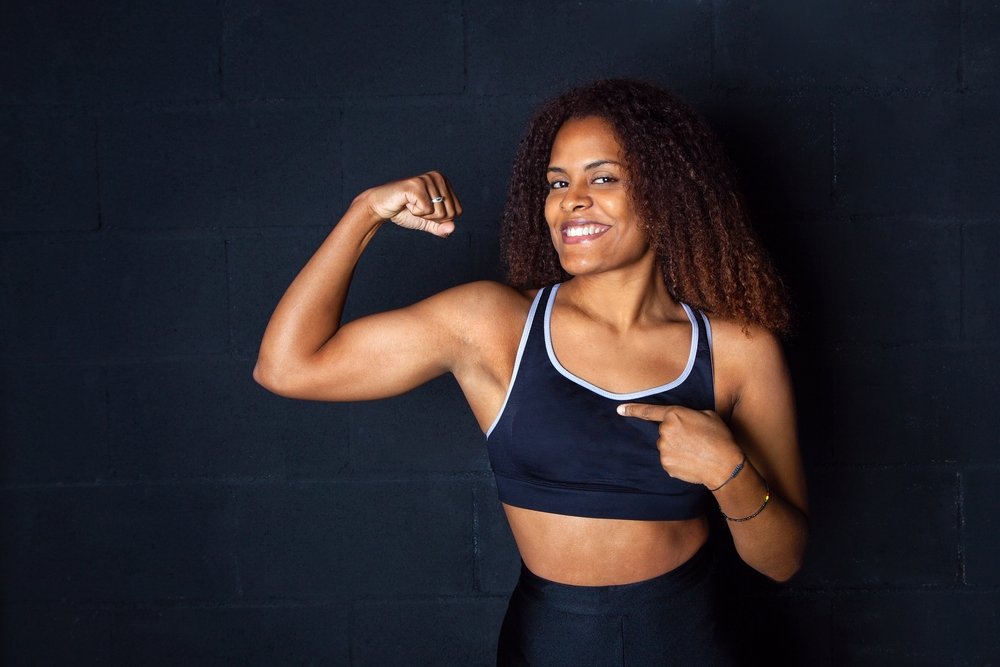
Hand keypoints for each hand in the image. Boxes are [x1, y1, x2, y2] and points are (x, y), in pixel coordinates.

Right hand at [357, 171, 462, 237]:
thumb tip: (453, 228)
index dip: (441, 219)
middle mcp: (438, 177)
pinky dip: (415, 212)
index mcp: (444, 182)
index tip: (425, 210)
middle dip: (432, 217)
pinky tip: (406, 203)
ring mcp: (427, 179)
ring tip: (411, 204)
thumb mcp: (427, 221)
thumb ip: (441, 226)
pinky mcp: (416, 185)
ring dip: (423, 215)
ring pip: (439, 212)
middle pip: (450, 212)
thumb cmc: (404, 211)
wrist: (381, 207)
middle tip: (417, 208)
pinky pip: (427, 209)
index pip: (457, 212)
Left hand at [616, 403, 743, 487]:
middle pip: (663, 432)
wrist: (724, 465)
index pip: (648, 411)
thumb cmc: (719, 438)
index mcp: (674, 414)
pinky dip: (677, 461)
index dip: (632, 410)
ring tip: (695, 452)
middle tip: (694, 441)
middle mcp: (665, 431)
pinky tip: (691, 461)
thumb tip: (682, 420)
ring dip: (676, 449)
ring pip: (665, 447)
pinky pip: (668, 460)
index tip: (619, 410)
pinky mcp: (665, 464)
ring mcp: (663, 449)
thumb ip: (688, 414)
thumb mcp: (707, 415)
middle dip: (675, 435)